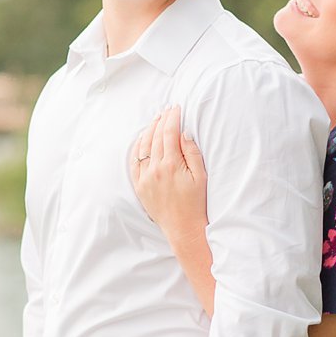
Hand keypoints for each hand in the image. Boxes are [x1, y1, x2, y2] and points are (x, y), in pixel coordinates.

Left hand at [130, 105, 208, 244]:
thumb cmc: (196, 203)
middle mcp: (155, 169)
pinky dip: (137, 147)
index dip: (172, 118)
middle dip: (162, 120)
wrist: (183, 228)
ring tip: (156, 119)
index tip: (176, 108)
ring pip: (143, 146)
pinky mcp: (139, 186)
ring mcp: (145, 177)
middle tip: (168, 110)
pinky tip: (142, 139)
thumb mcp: (200, 176)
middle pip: (156, 136)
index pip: (169, 133)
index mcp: (171, 165)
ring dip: (149, 130)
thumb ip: (192, 153)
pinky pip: (134, 161)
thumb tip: (184, 132)